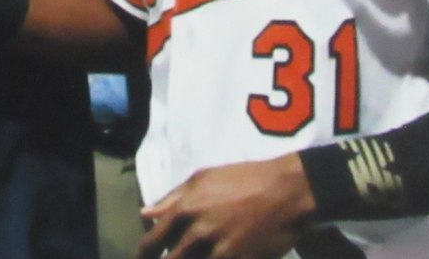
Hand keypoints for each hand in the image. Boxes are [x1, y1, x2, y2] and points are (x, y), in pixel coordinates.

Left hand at [135, 156, 315, 258]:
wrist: (286, 191)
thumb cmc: (244, 179)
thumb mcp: (204, 178)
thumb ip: (172, 197)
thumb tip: (146, 214)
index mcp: (185, 208)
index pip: (152, 242)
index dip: (142, 255)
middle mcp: (197, 231)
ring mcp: (219, 250)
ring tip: (194, 256)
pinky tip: (214, 257)